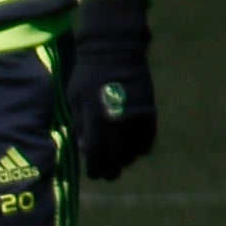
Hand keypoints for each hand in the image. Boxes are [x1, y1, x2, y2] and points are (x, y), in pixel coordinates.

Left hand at [69, 0, 157, 179]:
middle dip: (111, 169)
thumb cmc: (88, 74)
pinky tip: (133, 152)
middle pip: (117, 156)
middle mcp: (119, 120)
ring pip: (134, 150)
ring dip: (126, 161)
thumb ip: (80, 125)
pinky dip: (141, 149)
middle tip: (105, 175)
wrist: (116, 49)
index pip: (97, 153)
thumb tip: (86, 150)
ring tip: (118, 165)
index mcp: (97, 117)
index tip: (93, 174)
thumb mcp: (74, 98)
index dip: (95, 167)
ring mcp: (137, 116)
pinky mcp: (150, 110)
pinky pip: (148, 138)